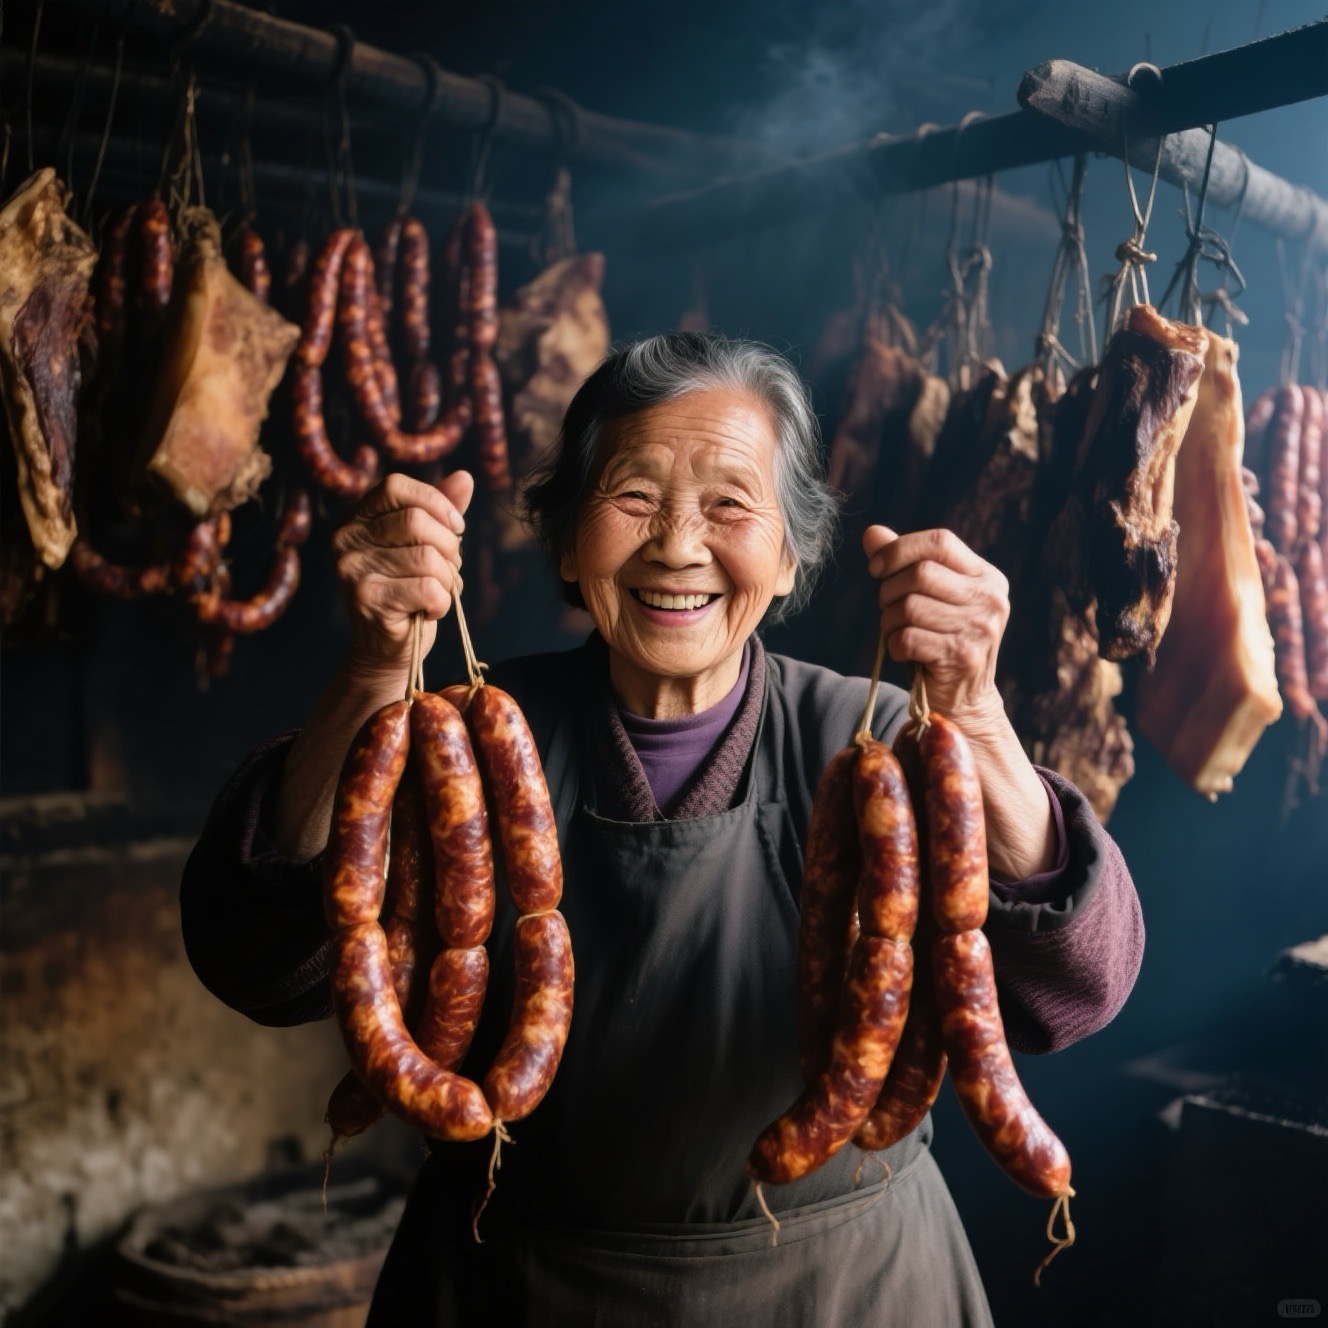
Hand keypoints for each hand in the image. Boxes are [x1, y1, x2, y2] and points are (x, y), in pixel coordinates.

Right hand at [332, 470, 473, 683]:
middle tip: (449, 570)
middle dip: (450, 548)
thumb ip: (441, 511)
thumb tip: (465, 477)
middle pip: (417, 522)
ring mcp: (352, 569)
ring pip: (428, 558)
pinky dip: (442, 602)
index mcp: (356, 518)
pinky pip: (428, 588)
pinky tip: (430, 610)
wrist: (386, 650)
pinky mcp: (366, 599)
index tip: (456, 528)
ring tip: (439, 592)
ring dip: (448, 579)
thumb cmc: (409, 592)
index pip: (396, 487)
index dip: (435, 503)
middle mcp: (345, 538)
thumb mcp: (426, 545)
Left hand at [864, 524, 1010, 727]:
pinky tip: (904, 653)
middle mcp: (989, 598)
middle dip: (889, 590)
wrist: (964, 699)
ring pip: (909, 607)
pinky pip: (907, 638)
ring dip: (888, 621)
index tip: (876, 569)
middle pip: (920, 573)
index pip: (940, 541)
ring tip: (896, 631)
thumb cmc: (940, 639)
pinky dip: (893, 646)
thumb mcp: (928, 597)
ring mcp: (979, 628)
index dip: (899, 549)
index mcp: (986, 576)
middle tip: (888, 607)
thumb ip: (903, 563)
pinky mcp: (962, 657)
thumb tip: (871, 533)